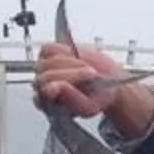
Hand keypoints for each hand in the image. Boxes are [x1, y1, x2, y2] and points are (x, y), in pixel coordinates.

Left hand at [35, 37, 153, 136]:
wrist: (111, 83)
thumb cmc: (101, 97)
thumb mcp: (90, 106)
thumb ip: (71, 101)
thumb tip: (52, 89)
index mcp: (49, 103)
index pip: (45, 90)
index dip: (65, 82)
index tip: (89, 79)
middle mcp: (43, 87)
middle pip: (45, 74)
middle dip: (72, 72)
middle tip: (92, 74)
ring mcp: (44, 69)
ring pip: (47, 60)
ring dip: (71, 62)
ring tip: (88, 68)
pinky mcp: (49, 54)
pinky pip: (50, 48)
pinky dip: (64, 50)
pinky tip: (76, 57)